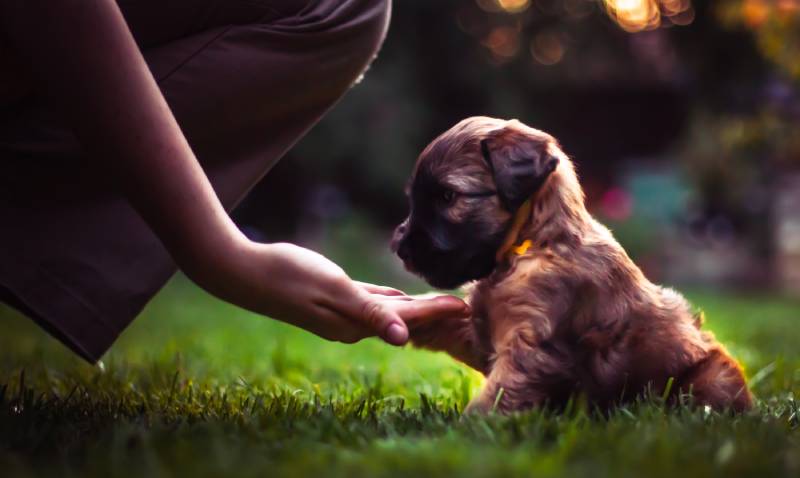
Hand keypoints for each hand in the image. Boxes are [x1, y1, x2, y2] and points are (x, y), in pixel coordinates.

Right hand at [201, 241, 470, 345]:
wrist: (244, 272)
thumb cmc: (289, 275)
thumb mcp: (334, 289)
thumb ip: (370, 311)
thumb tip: (404, 339)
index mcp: (355, 323)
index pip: (407, 318)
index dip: (437, 310)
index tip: (465, 303)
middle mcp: (351, 323)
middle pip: (402, 317)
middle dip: (433, 311)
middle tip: (464, 302)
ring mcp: (339, 313)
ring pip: (387, 309)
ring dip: (414, 306)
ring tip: (440, 299)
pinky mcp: (330, 300)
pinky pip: (369, 301)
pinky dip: (389, 299)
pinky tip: (399, 295)